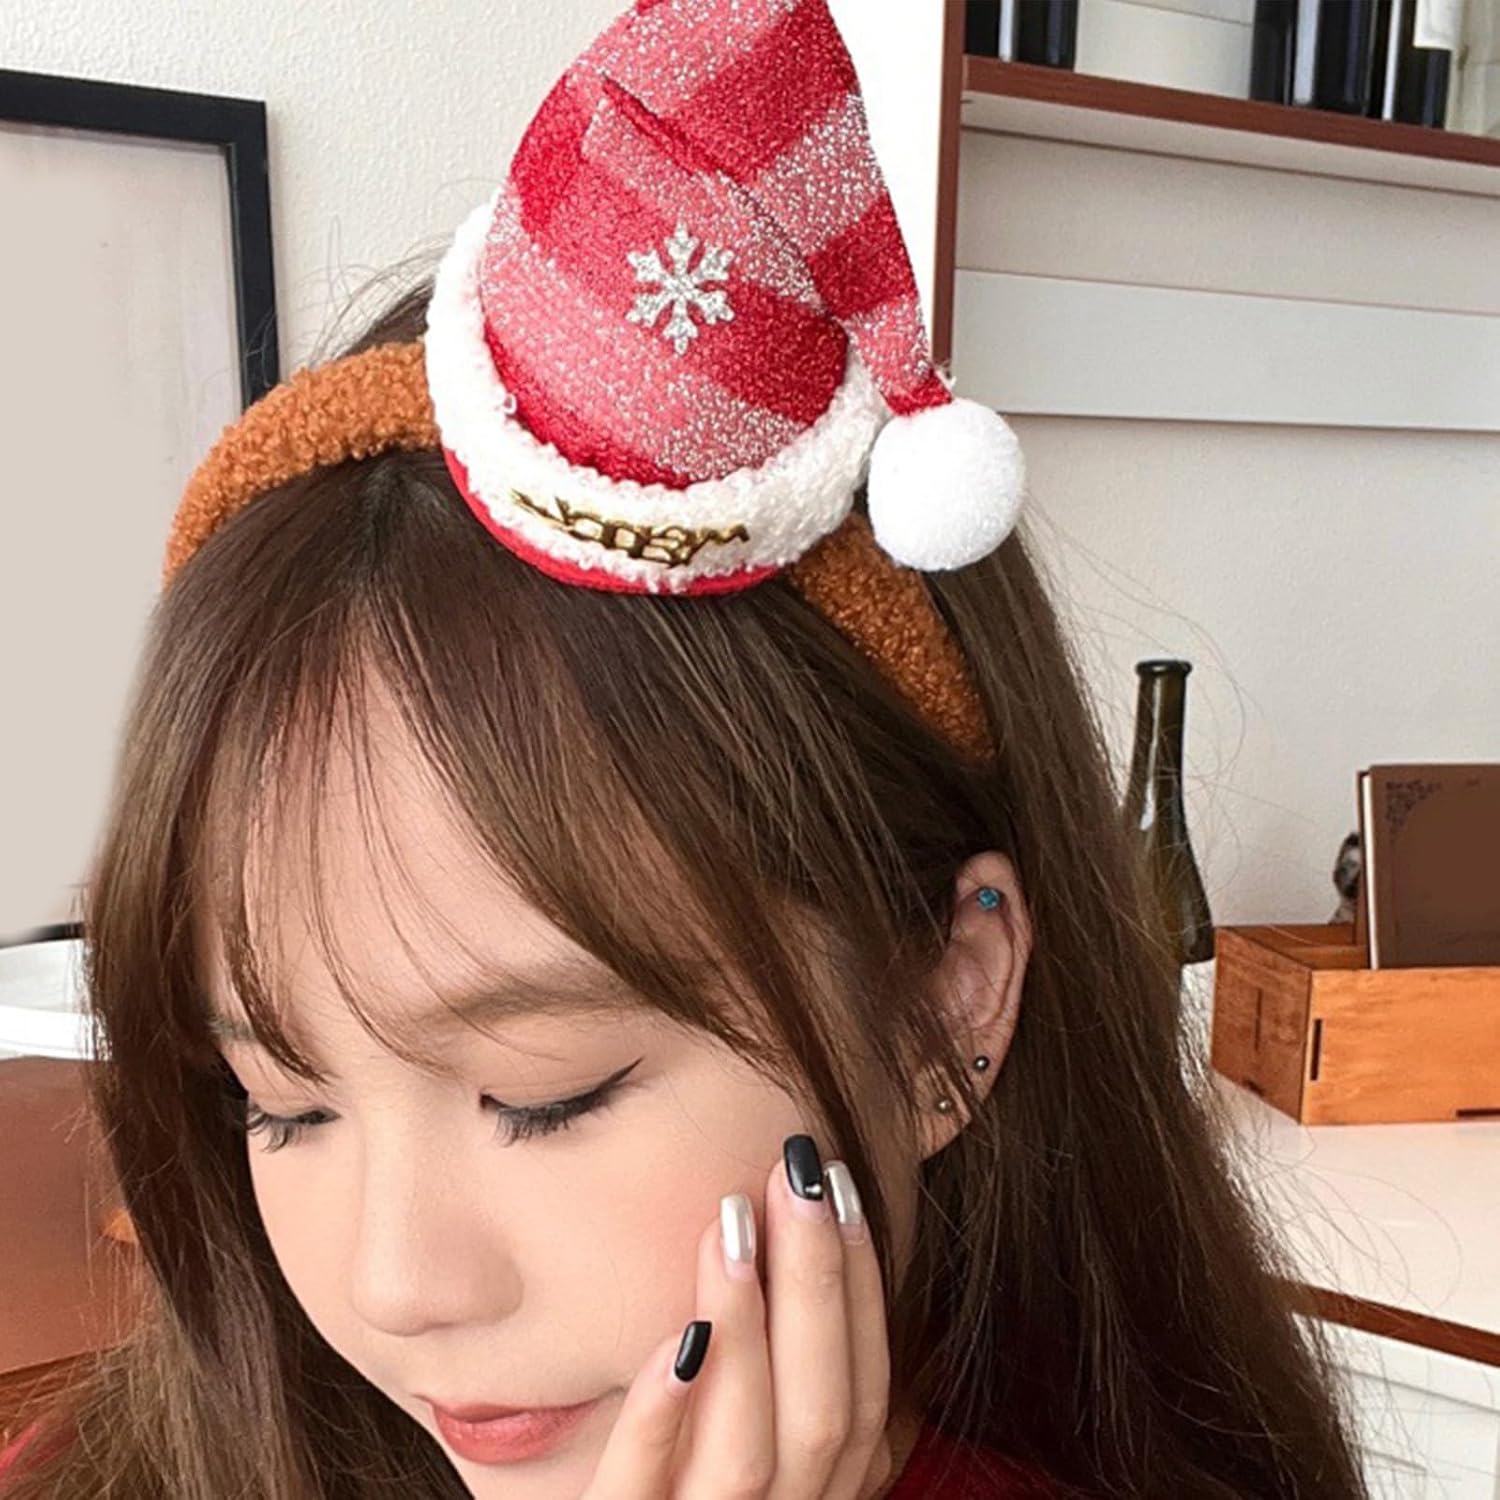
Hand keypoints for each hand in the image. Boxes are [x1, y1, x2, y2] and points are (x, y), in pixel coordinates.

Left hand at [580, 1134, 892, 1498]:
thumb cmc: (684, 1499)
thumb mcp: (749, 1459)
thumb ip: (786, 1390)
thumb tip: (811, 1258)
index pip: (864, 1396)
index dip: (862, 1290)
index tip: (840, 1184)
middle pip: (822, 1417)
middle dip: (817, 1285)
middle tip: (797, 1172)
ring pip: (749, 1455)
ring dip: (747, 1331)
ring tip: (728, 1224)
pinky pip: (639, 1498)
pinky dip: (661, 1422)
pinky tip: (672, 1342)